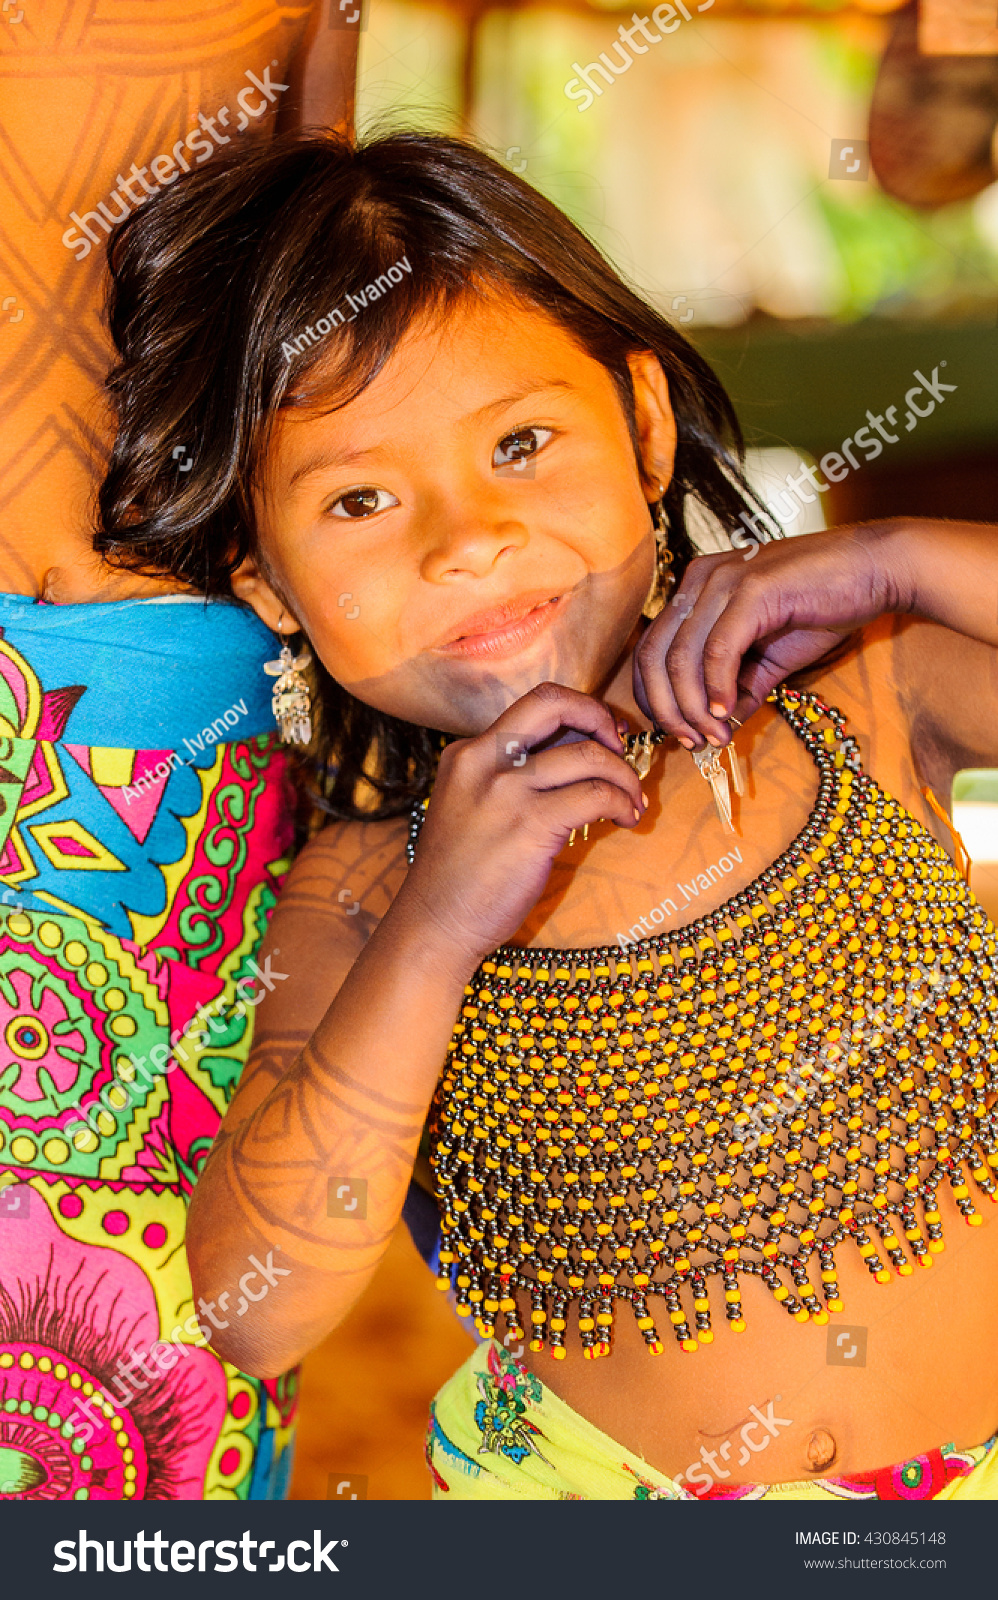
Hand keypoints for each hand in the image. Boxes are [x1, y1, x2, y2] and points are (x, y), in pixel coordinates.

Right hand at [397, 682, 645, 969]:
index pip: (535, 706)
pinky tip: (624, 820)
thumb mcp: (472, 807)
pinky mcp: (530, 825)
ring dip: (624, 775)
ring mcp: (505, 791)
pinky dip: (622, 802)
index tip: (602, 737)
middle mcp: (482, 760)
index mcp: (467, 753)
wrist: (434, 924)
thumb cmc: (460, 875)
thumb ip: (514, 777)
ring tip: (632, 800)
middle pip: (554, 703)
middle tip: (622, 749)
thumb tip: (581, 754)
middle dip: (601, 716)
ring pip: (588, 755)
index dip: (580, 712)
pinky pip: (596, 795)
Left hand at [633, 523, 904, 746]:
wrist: (876, 570)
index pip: (651, 651)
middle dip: (666, 709)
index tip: (681, 735)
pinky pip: (718, 649)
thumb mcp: (771, 659)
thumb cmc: (824, 608)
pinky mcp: (752, 588)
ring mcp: (723, 580)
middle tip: (691, 742)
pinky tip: (728, 713)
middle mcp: (700, 580)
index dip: (655, 700)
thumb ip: (741, 691)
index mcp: (696, 589)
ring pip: (680, 657)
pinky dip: (717, 687)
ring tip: (714, 735)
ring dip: (692, 707)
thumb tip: (717, 732)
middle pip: (653, 656)